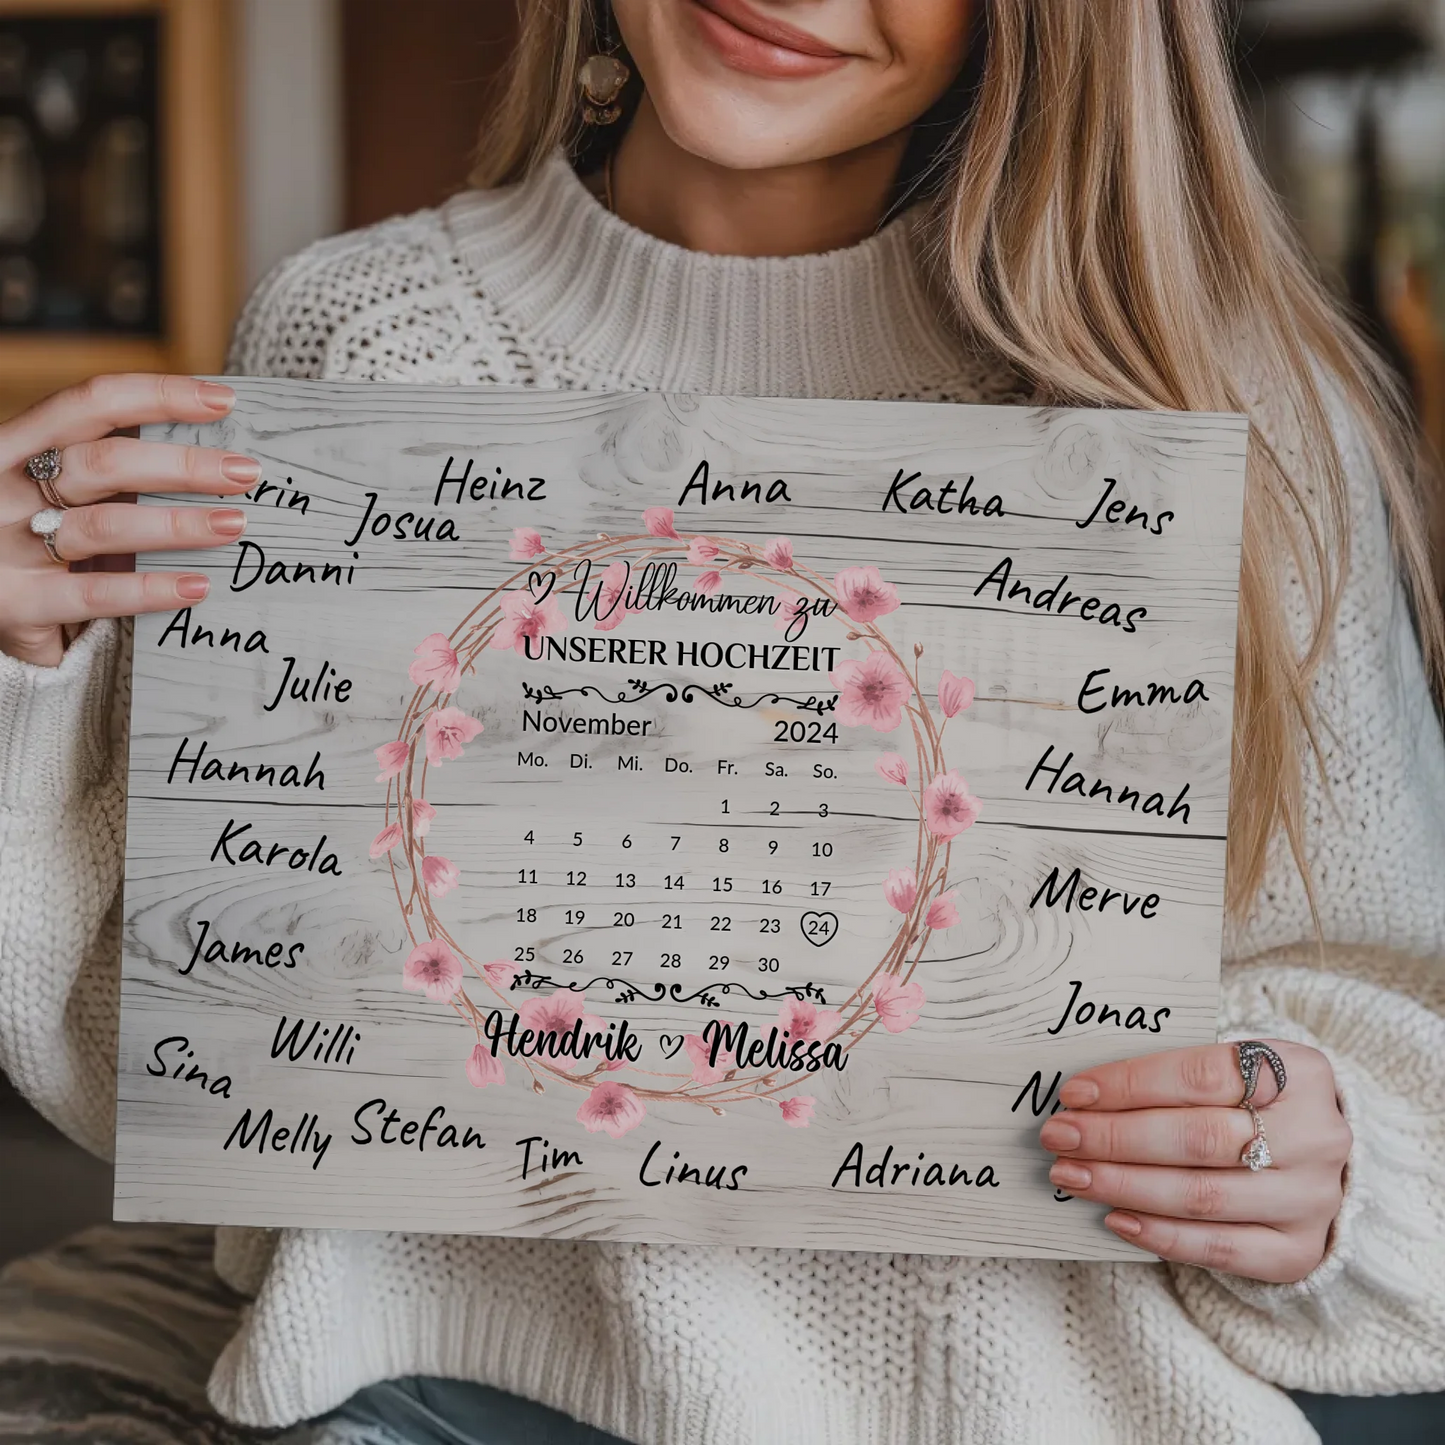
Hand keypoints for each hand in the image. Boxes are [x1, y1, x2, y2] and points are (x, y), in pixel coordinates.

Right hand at [0, 374, 258, 666]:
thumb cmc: (30, 536)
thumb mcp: (54, 489)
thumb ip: (108, 470)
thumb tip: (211, 455)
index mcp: (16, 445)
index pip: (91, 403)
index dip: (159, 396)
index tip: (222, 401)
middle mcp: (4, 487)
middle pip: (103, 463)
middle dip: (183, 465)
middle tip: (246, 473)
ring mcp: (6, 546)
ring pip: (105, 526)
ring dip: (179, 524)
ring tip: (234, 524)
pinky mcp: (16, 603)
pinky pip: (95, 593)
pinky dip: (151, 588)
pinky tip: (197, 587)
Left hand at [1041, 1041, 1350, 1282]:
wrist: (1327, 1158)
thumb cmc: (1258, 1102)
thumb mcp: (1238, 1068)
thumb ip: (1178, 1075)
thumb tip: (1087, 1095)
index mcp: (1299, 1073)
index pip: (1200, 1075)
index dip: (1131, 1084)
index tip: (1074, 1093)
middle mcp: (1314, 1136)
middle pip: (1197, 1138)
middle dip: (1115, 1137)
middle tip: (1059, 1136)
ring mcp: (1311, 1198)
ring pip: (1202, 1195)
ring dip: (1124, 1185)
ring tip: (1071, 1175)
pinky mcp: (1299, 1251)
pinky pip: (1220, 1249)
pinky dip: (1162, 1235)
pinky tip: (1115, 1219)